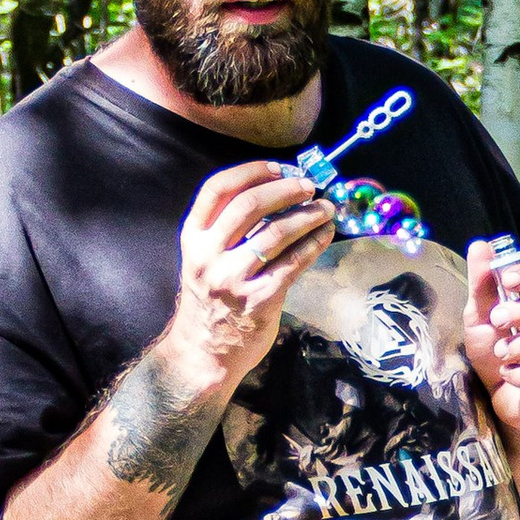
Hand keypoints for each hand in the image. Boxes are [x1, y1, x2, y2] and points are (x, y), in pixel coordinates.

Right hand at [160, 159, 337, 396]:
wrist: (204, 352)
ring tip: (326, 208)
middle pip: (249, 204)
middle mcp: (208, 255)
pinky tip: (326, 234)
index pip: (217, 189)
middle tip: (310, 186)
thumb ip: (229, 229)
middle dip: (286, 189)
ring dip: (307, 215)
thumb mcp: (205, 258)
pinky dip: (313, 244)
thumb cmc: (211, 299)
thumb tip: (279, 193)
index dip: (251, 171)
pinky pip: (293, 263)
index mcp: (193, 238)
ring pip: (276, 233)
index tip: (279, 167)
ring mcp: (233, 279)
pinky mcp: (259, 300)